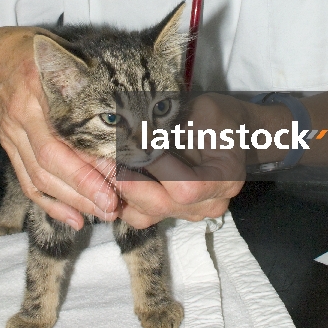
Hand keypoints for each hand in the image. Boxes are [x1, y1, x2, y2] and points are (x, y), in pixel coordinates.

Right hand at [0, 27, 120, 228]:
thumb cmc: (46, 54)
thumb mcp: (70, 54)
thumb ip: (101, 75)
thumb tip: (149, 106)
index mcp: (40, 89)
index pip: (62, 137)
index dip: (89, 161)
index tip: (120, 177)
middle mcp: (23, 115)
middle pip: (51, 161)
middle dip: (84, 186)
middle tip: (114, 206)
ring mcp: (12, 135)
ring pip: (40, 177)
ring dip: (72, 200)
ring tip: (103, 213)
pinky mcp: (10, 150)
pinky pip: (28, 183)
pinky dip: (52, 205)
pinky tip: (75, 220)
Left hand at [112, 93, 250, 228]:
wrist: (227, 132)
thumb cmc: (217, 118)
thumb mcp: (205, 112)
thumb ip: (177, 124)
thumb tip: (138, 127)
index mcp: (225, 179)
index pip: (187, 186)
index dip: (158, 169)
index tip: (136, 143)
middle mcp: (208, 204)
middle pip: (161, 205)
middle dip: (128, 181)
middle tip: (103, 157)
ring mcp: (187, 212)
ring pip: (144, 215)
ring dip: (118, 192)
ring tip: (100, 165)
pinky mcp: (169, 212)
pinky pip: (138, 214)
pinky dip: (119, 197)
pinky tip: (106, 175)